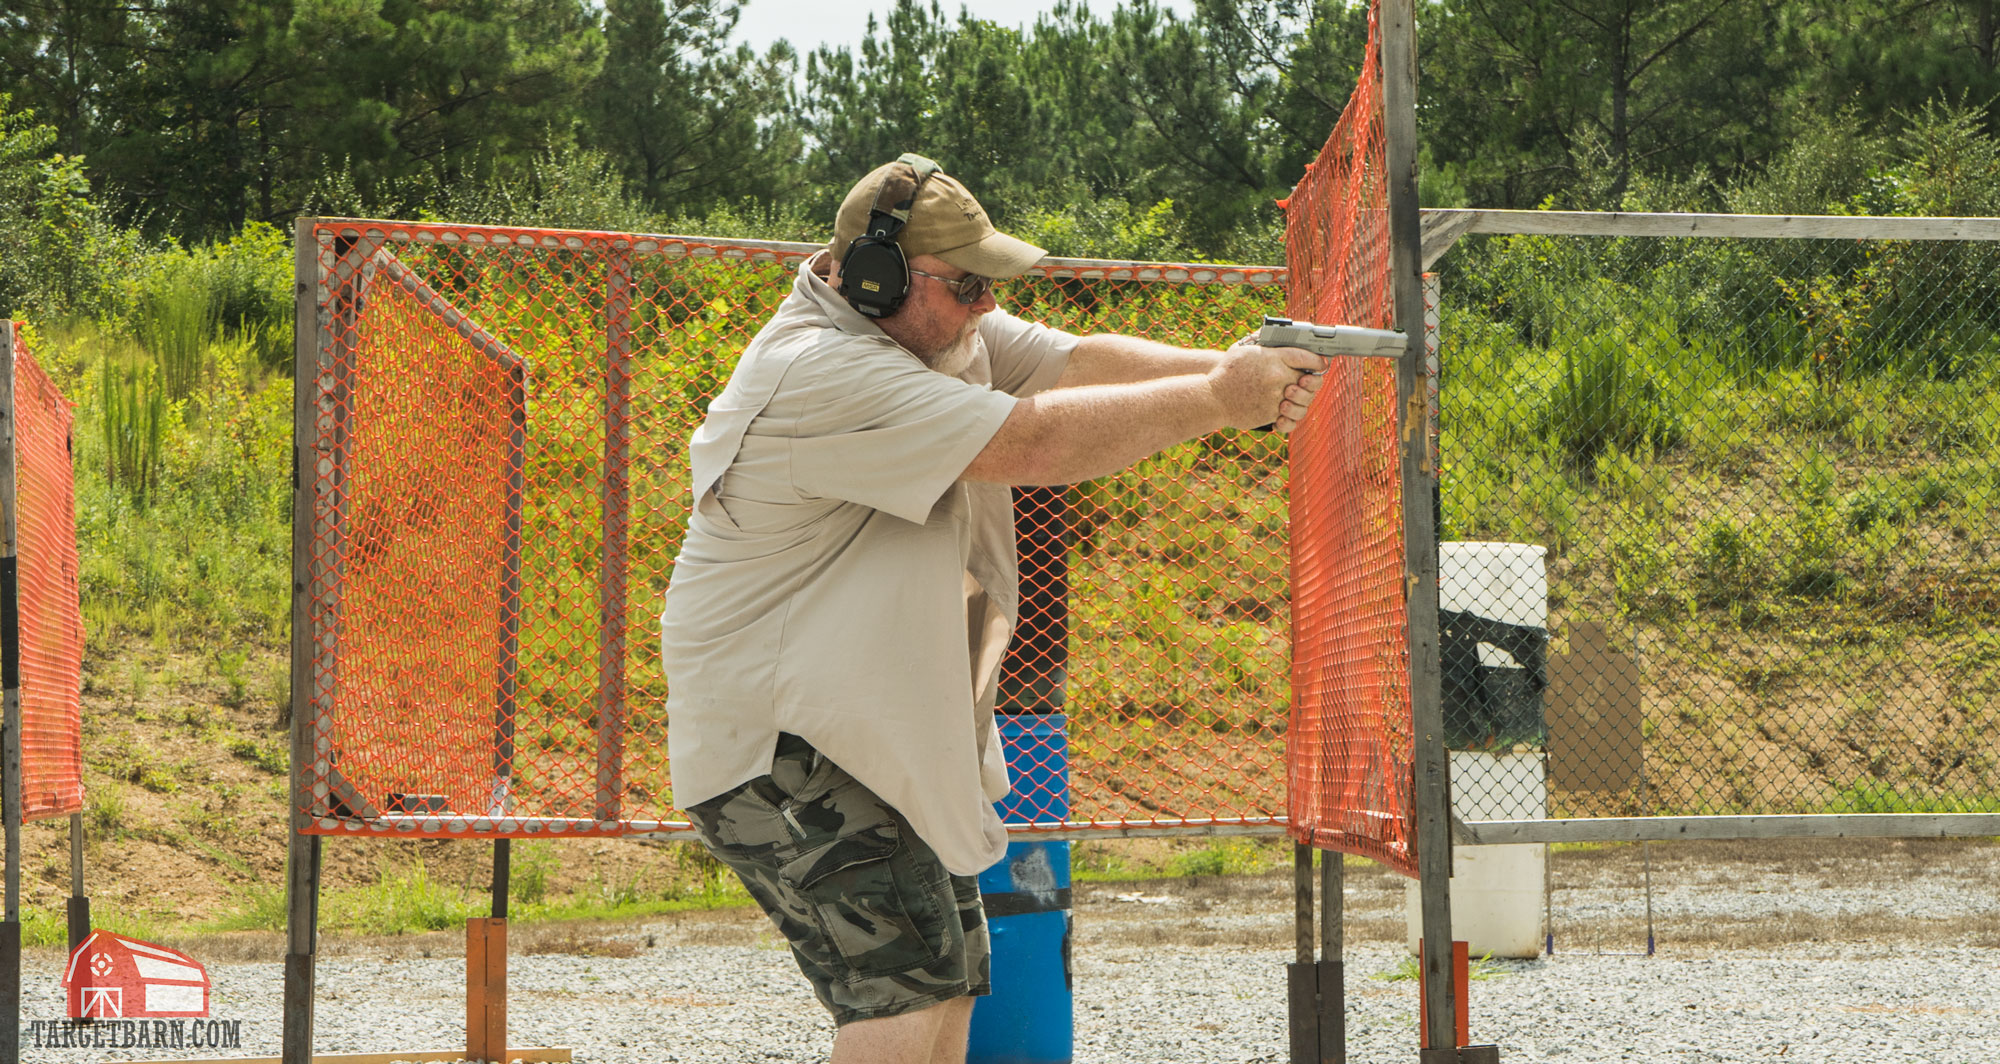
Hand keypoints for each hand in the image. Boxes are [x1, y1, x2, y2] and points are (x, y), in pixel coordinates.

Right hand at [1207, 345, 1327, 432]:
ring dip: (1302, 399)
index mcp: (1274, 357)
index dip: (1318, 361)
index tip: (1321, 363)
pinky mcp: (1271, 414)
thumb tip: (1277, 332)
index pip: (1307, 357)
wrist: (1211, 398)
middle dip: (1311, 381)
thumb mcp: (1243, 349)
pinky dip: (1290, 414)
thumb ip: (1263, 340)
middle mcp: (1278, 377)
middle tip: (1308, 381)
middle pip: (1309, 380)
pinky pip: (1290, 416)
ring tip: (1293, 395)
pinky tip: (1285, 409)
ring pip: (1302, 401)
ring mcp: (1276, 397)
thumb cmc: (1226, 371)